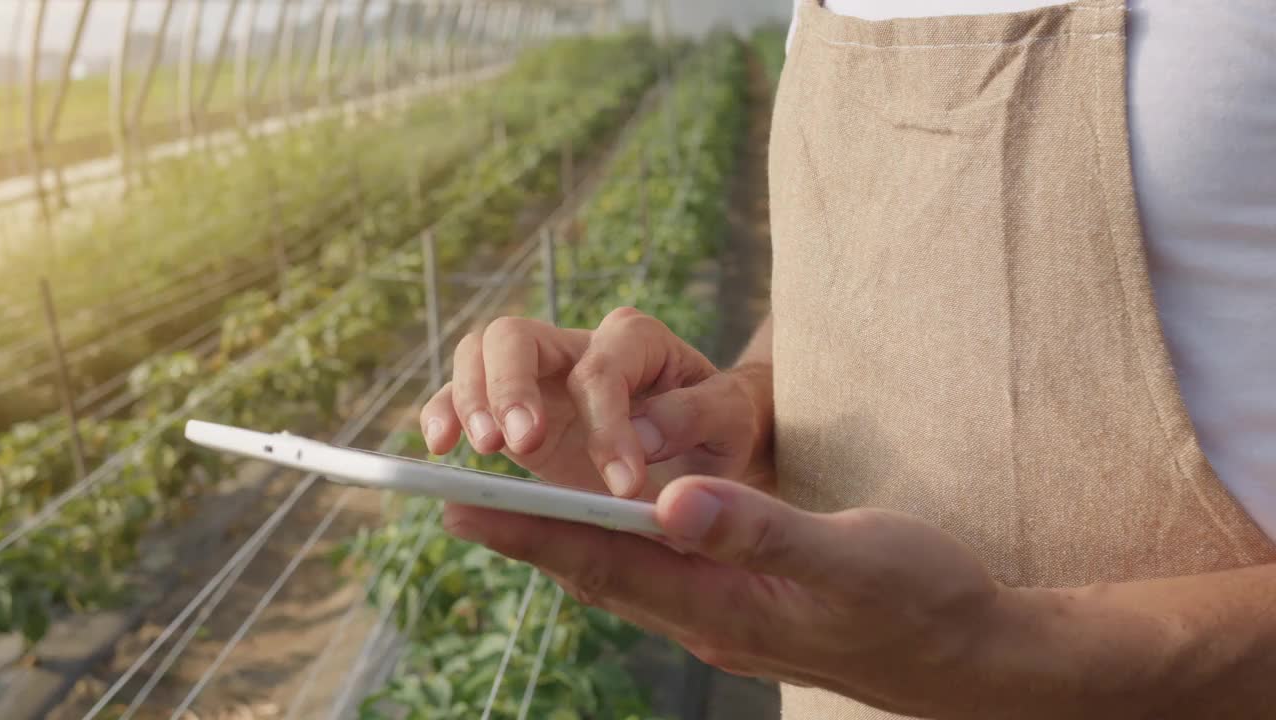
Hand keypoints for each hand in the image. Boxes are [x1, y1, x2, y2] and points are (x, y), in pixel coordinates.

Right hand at [420, 307, 770, 498]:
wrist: (706, 447)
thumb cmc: (721, 431)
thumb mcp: (731, 422)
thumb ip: (697, 416)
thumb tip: (642, 433)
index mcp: (636, 342)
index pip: (603, 370)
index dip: (608, 425)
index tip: (623, 486)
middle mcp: (578, 347)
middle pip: (517, 336)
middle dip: (511, 387)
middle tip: (518, 444)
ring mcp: (539, 375)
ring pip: (479, 354)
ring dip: (472, 397)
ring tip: (484, 449)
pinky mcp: (513, 409)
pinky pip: (461, 396)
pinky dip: (443, 413)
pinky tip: (441, 448)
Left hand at [441, 475, 1011, 718]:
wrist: (971, 658)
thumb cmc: (920, 601)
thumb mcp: (849, 557)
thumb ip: (761, 530)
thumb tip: (671, 501)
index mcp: (723, 608)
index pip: (606, 562)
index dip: (532, 532)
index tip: (461, 504)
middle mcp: (708, 621)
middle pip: (597, 574)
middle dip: (524, 536)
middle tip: (452, 500)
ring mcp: (724, 622)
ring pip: (622, 579)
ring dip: (563, 542)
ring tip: (507, 509)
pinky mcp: (742, 612)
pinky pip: (656, 579)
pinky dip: (616, 548)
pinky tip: (607, 528)